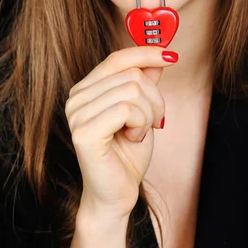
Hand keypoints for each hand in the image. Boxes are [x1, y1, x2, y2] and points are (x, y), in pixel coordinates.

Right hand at [65, 46, 176, 220]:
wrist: (117, 194)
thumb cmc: (127, 154)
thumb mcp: (143, 111)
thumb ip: (146, 82)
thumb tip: (160, 55)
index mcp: (86, 89)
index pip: (117, 59)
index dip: (145, 53)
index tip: (171, 55)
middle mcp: (76, 98)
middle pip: (130, 75)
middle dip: (154, 98)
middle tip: (155, 121)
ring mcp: (76, 114)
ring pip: (132, 91)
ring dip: (148, 115)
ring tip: (140, 133)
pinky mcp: (84, 132)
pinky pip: (126, 110)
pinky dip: (140, 125)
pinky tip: (133, 139)